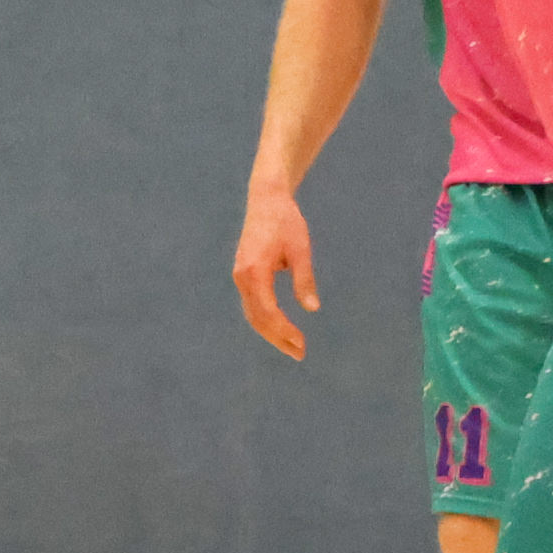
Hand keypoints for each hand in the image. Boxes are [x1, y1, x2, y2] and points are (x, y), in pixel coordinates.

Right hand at [232, 185, 318, 359]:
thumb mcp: (300, 249)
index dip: (284, 331)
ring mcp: (240, 276)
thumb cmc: (286, 222)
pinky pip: (252, 304)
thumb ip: (304, 280)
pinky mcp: (243, 274)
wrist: (266, 199)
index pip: (268, 312)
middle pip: (257, 318)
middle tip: (300, 353)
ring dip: (271, 332)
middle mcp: (242, 277)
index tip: (302, 343)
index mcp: (254, 271)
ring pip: (252, 314)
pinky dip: (265, 320)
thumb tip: (312, 309)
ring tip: (292, 345)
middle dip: (277, 338)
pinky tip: (281, 327)